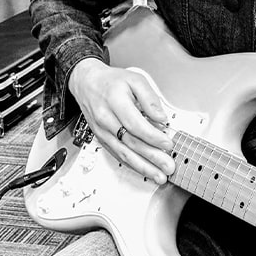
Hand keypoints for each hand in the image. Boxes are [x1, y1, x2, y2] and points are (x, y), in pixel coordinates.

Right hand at [68, 58, 174, 182]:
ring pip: (123, 153)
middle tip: (168, 167)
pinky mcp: (101, 138)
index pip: (135, 125)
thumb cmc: (112, 82)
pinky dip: (132, 164)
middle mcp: (106, 119)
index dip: (153, 137)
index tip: (168, 144)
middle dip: (152, 157)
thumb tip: (161, 118)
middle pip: (130, 142)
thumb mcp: (135, 80)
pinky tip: (144, 170)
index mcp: (115, 102)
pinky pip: (117, 154)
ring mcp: (102, 131)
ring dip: (142, 167)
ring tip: (158, 176)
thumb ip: (150, 99)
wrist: (86, 83)